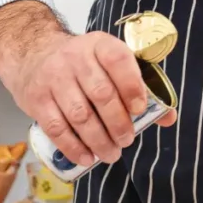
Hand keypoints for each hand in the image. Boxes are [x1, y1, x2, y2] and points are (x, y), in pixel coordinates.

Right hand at [0, 31, 176, 166]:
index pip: (118, 60)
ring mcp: (53, 78)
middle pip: (101, 93)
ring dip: (98, 139)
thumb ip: (140, 86)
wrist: (35, 53)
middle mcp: (75, 58)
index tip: (140, 110)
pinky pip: (55, 127)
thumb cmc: (84, 63)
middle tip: (127, 140)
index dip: (131, 86)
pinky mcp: (36, 99)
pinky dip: (73, 147)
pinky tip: (87, 157)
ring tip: (111, 153)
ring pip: (79, 114)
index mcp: (100, 45)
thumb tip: (168, 118)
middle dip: (118, 122)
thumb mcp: (111, 62)